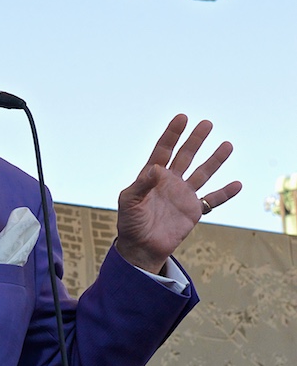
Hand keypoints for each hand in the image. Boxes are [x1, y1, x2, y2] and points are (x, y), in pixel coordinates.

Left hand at [116, 114, 241, 273]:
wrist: (140, 247)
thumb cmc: (130, 223)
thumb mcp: (129, 202)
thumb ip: (141, 185)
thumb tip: (157, 168)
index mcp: (152, 176)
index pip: (163, 150)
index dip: (172, 134)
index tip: (182, 118)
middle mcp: (169, 182)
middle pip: (185, 156)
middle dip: (195, 140)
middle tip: (207, 124)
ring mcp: (183, 195)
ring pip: (202, 173)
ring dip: (214, 160)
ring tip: (227, 145)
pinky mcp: (193, 211)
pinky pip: (212, 200)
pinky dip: (224, 193)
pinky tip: (237, 184)